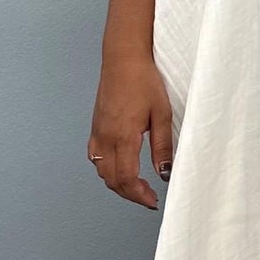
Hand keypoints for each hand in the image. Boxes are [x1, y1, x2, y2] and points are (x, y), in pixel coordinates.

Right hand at [88, 52, 172, 209]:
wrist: (123, 58)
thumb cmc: (144, 81)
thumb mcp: (162, 114)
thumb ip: (162, 147)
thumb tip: (164, 173)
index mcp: (122, 136)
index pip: (126, 178)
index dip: (138, 195)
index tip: (152, 201)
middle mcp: (105, 137)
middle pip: (111, 179)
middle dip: (129, 194)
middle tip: (148, 198)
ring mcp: (98, 132)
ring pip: (101, 171)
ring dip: (117, 183)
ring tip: (137, 186)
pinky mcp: (96, 126)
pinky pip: (95, 157)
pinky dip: (106, 169)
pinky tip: (120, 167)